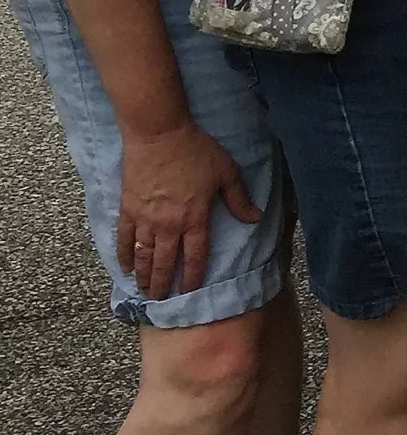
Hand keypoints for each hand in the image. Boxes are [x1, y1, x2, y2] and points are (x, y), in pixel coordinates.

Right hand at [118, 122, 259, 299]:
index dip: (193, 276)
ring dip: (144, 275)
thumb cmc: (196, 151)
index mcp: (195, 218)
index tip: (190, 291)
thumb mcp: (226, 172)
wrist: (159, 135)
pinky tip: (125, 268)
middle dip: (165, 283)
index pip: (196, 256)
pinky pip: (124, 239)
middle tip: (163, 299)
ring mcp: (146, 219)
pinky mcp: (128, 210)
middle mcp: (169, 225)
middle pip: (166, 262)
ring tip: (145, 290)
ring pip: (144, 256)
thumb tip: (255, 218)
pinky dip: (124, 256)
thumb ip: (239, 198)